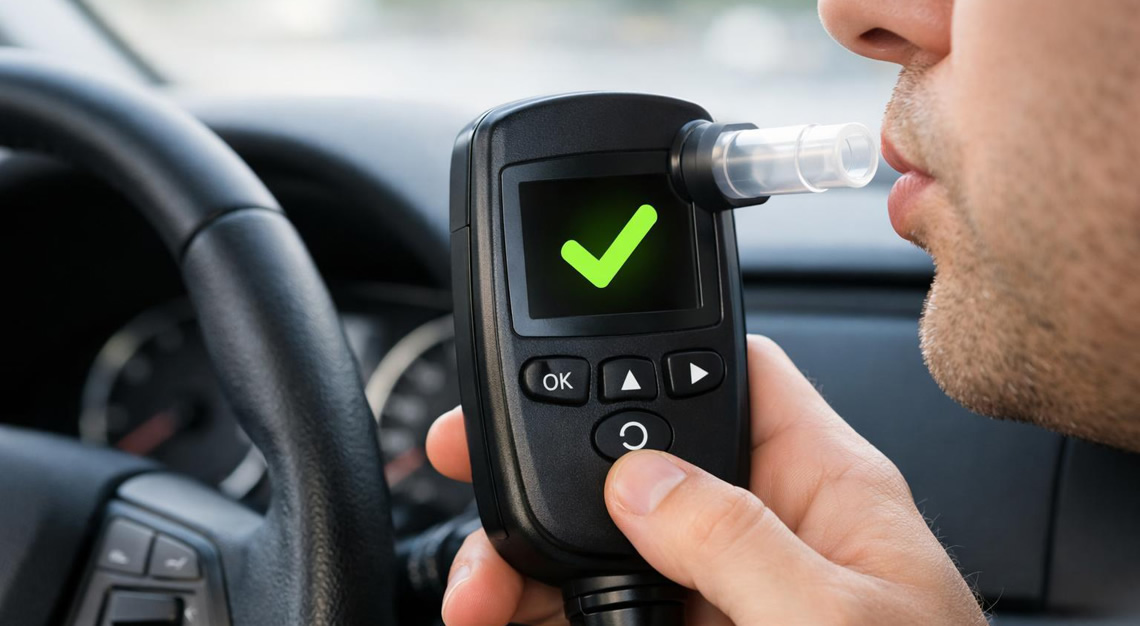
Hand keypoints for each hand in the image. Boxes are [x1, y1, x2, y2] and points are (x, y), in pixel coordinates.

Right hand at [426, 335, 985, 624]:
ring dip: (525, 557)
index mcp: (822, 492)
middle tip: (474, 470)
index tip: (565, 364)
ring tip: (477, 590)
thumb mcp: (835, 620)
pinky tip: (502, 618)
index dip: (652, 354)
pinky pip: (595, 611)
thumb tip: (640, 481)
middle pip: (638, 466)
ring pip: (599, 547)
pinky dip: (538, 612)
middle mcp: (763, 536)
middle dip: (549, 467)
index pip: (735, 380)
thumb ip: (740, 541)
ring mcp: (719, 596)